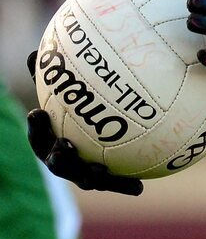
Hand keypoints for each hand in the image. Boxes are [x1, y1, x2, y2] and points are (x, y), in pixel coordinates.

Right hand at [26, 52, 142, 193]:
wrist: (96, 140)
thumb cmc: (74, 110)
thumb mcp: (64, 92)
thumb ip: (51, 76)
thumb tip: (32, 51)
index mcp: (51, 141)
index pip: (39, 136)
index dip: (36, 127)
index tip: (37, 112)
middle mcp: (66, 160)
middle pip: (56, 163)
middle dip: (57, 157)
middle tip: (62, 146)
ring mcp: (85, 172)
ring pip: (85, 178)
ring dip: (90, 176)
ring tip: (99, 170)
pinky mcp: (108, 180)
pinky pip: (117, 183)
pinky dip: (125, 186)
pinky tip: (139, 187)